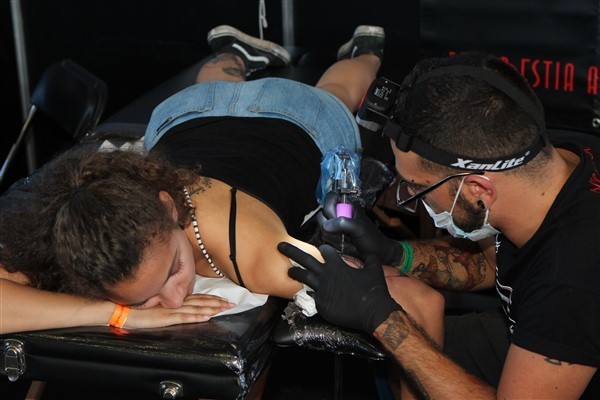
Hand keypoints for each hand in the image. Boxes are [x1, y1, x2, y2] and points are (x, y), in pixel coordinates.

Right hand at [123, 294, 234, 328]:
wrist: (121, 311)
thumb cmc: (137, 311)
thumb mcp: (157, 307)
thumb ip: (169, 306)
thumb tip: (180, 308)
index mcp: (174, 300)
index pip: (197, 298)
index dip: (212, 298)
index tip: (225, 300)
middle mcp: (175, 302)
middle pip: (200, 301)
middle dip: (217, 303)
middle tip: (232, 304)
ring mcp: (170, 309)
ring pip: (196, 308)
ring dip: (211, 308)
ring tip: (224, 309)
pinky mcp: (165, 318)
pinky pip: (183, 317)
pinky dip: (196, 316)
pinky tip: (206, 316)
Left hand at [278, 242, 401, 333]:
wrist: (372, 312)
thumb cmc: (374, 290)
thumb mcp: (374, 268)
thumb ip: (370, 258)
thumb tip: (372, 252)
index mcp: (337, 265)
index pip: (324, 251)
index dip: (322, 250)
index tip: (320, 250)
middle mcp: (326, 275)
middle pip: (304, 259)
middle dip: (291, 251)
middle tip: (280, 246)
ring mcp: (321, 289)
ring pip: (302, 277)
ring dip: (294, 272)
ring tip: (288, 270)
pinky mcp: (320, 304)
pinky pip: (310, 296)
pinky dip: (306, 293)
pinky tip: (300, 293)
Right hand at [320, 191, 403, 265]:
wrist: (377, 256)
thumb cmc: (372, 239)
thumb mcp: (359, 228)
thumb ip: (343, 223)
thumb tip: (325, 225)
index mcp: (347, 206)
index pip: (330, 198)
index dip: (330, 208)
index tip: (335, 218)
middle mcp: (339, 215)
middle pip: (322, 215)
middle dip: (330, 227)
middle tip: (344, 234)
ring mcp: (334, 228)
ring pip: (322, 229)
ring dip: (333, 238)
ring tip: (347, 241)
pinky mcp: (333, 239)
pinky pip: (324, 240)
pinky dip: (333, 245)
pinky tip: (343, 247)